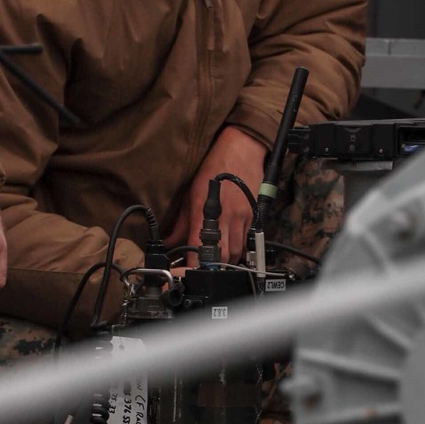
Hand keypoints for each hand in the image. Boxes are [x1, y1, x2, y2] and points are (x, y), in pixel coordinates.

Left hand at [166, 126, 265, 264]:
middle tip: (204, 268)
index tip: (188, 274)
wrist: (241, 149)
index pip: (199, 247)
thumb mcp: (191, 193)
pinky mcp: (254, 216)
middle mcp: (226, 217)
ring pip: (237, 251)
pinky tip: (231, 245)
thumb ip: (182, 221)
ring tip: (218, 259)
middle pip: (223, 256)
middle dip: (213, 266)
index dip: (193, 265)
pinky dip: (240, 248)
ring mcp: (242, 217)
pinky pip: (247, 240)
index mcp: (206, 211)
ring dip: (227, 259)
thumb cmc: (214, 167)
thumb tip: (170, 240)